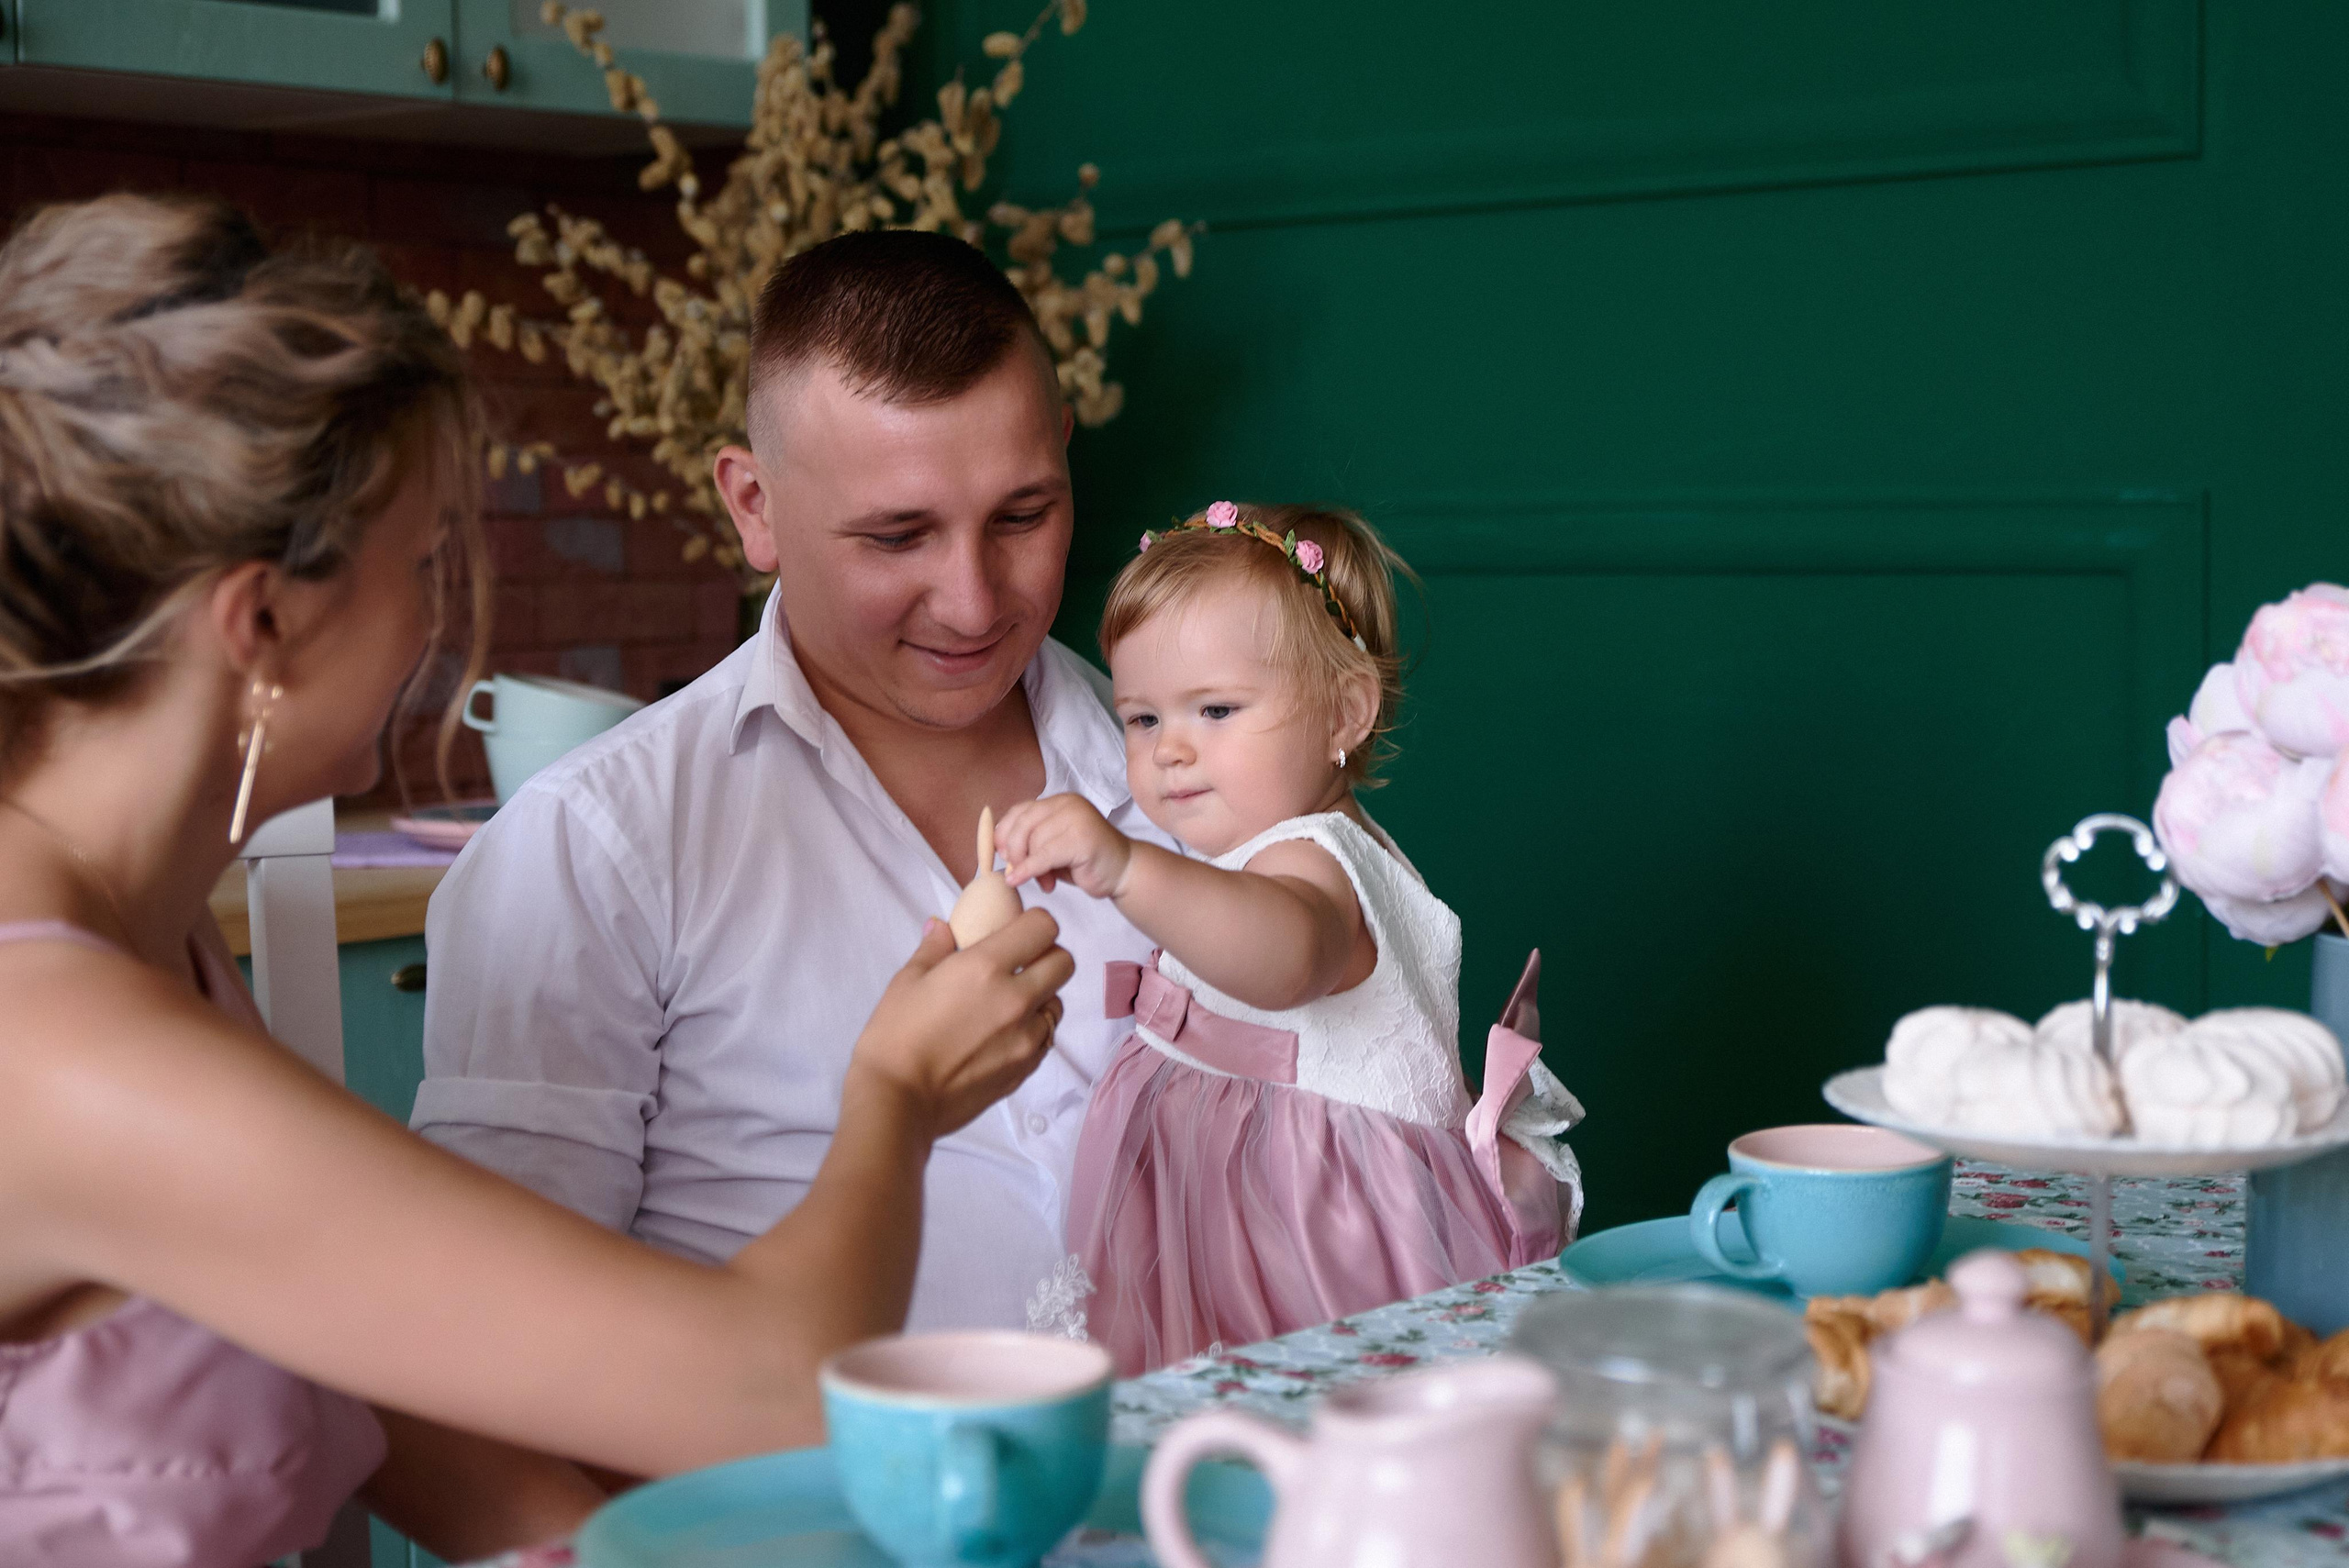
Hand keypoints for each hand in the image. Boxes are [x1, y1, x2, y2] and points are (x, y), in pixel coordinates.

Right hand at [845, 911, 1072, 1139]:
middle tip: (1018, 964)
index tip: (1017, 930)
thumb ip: (934, 948)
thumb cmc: (894, 1036)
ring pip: (1058, 1002)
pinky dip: (1033, 1030)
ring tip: (1007, 1004)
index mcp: (985, 967)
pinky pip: (1046, 1038)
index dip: (1034, 923)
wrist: (898, 1101)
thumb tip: (943, 927)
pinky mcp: (1026, 1068)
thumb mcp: (907, 981)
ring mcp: (1026, 1037)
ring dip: (1041, 996)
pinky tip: (1002, 1034)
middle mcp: (1016, 998)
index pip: (1043, 927)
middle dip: (1046, 956)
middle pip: (1064, 962)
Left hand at [996, 794, 1133, 898]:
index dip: (1004, 832)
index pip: (1021, 810)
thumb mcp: (1052, 846)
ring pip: (1033, 841)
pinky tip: (1019, 880)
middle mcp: (1067, 804)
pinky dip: (1028, 870)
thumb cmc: (1085, 861)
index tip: (1002, 854)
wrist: (1124, 871)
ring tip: (1044, 882)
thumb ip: (1031, 841)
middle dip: (1014, 850)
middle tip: (1015, 870)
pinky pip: (1044, 855)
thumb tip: (999, 850)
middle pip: (1023, 823)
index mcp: (1059, 801)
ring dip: (1029, 867)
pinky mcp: (1082, 839)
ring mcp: (1077, 818)